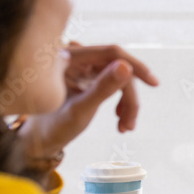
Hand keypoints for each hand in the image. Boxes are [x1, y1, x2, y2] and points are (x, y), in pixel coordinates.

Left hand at [18, 44, 158, 157]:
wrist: (40, 140)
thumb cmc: (53, 126)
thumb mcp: (80, 109)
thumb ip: (103, 87)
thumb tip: (126, 66)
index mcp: (67, 58)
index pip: (110, 53)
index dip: (135, 66)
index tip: (154, 84)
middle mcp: (76, 57)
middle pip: (117, 69)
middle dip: (128, 98)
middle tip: (129, 123)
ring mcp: (83, 67)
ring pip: (119, 78)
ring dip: (127, 103)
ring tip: (125, 127)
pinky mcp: (88, 76)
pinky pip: (114, 84)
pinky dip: (121, 102)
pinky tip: (120, 119)